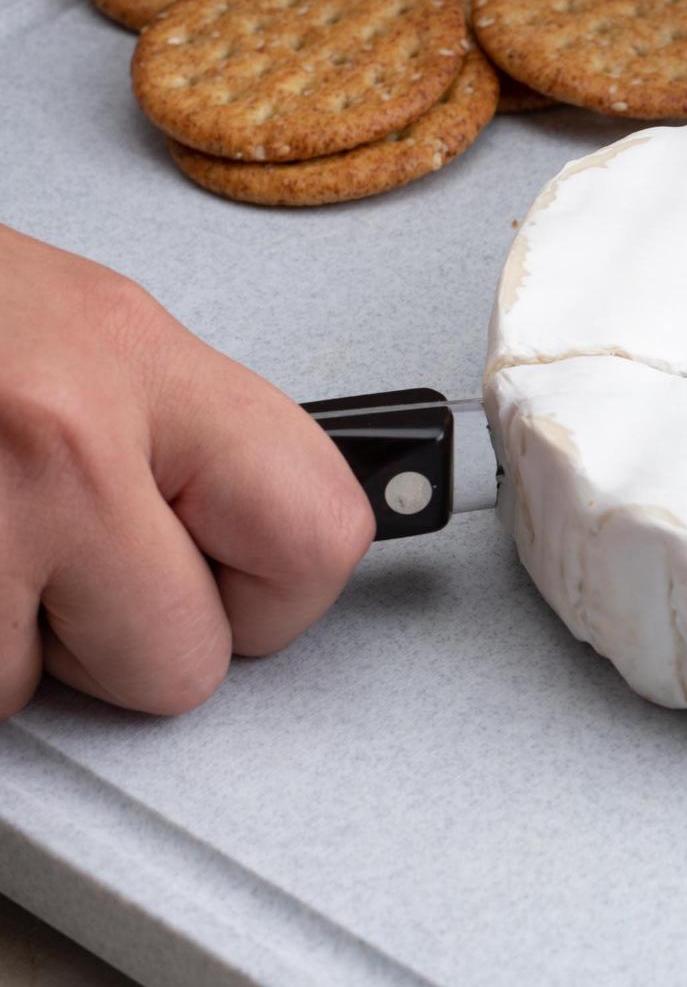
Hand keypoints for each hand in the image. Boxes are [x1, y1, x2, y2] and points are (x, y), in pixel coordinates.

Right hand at [0, 227, 372, 719]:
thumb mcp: (86, 334)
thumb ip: (183, 440)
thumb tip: (267, 534)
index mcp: (138, 360)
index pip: (316, 537)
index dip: (277, 592)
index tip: (238, 583)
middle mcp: (61, 439)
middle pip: (182, 663)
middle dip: (126, 643)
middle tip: (67, 569)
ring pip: (36, 694)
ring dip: (5, 646)